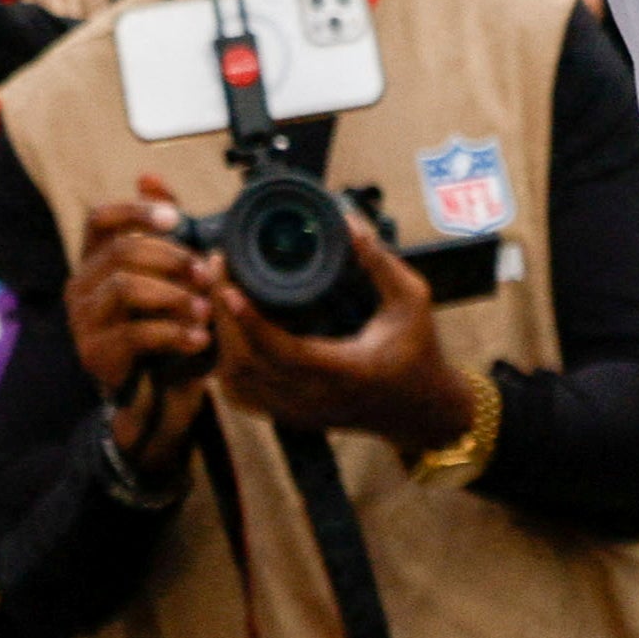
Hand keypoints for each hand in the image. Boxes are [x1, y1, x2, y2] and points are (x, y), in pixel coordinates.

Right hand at [65, 190, 221, 461]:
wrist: (158, 400)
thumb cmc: (164, 332)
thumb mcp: (170, 279)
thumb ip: (164, 233)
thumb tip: (150, 177)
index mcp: (95, 262)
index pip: (99, 219)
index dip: (135, 211)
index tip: (176, 219)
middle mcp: (80, 287)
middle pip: (120, 251)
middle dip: (171, 258)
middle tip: (207, 273)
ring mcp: (83, 322)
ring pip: (125, 287)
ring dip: (173, 295)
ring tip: (205, 309)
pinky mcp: (95, 355)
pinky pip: (135, 333)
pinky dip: (173, 332)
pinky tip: (198, 337)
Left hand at [208, 204, 484, 457]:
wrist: (421, 410)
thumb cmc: (418, 352)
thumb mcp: (412, 301)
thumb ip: (381, 262)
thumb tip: (349, 222)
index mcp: (345, 371)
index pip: (284, 351)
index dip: (250, 321)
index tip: (230, 285)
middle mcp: (316, 398)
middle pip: (247, 365)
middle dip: (224, 316)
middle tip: (217, 269)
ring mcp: (299, 412)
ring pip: (237, 383)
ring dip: (221, 339)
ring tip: (218, 292)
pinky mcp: (290, 415)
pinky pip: (242, 394)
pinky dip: (226, 362)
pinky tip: (228, 330)